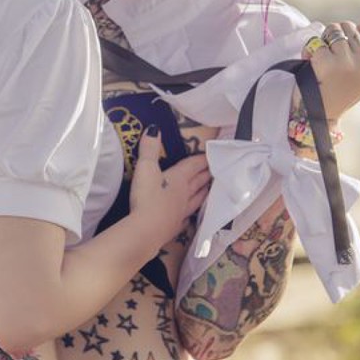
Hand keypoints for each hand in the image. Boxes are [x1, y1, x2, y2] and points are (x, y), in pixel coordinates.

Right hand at [130, 128, 210, 246]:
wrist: (145, 231)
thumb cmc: (146, 197)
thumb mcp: (145, 168)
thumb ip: (149, 148)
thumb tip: (154, 128)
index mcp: (179, 178)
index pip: (193, 165)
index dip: (201, 159)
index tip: (210, 155)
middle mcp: (184, 195)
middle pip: (198, 182)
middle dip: (206, 174)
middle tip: (214, 170)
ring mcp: (181, 213)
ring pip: (196, 200)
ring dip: (203, 193)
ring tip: (209, 189)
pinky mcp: (174, 228)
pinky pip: (186, 219)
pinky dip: (190, 215)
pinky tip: (190, 216)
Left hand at [302, 21, 359, 122]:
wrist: (319, 116)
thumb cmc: (338, 93)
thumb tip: (357, 27)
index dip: (351, 34)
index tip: (344, 50)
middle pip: (348, 26)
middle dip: (335, 36)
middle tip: (329, 55)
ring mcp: (347, 62)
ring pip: (333, 29)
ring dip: (323, 40)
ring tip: (320, 59)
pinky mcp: (327, 62)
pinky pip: (316, 42)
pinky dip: (309, 50)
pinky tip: (310, 64)